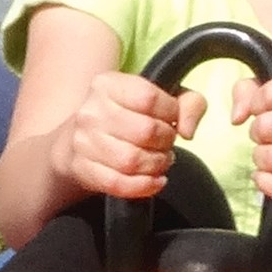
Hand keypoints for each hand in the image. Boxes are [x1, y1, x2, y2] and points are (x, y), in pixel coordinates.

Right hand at [63, 71, 191, 199]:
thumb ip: (189, 103)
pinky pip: (118, 183)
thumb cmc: (128, 115)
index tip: (171, 119)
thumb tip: (188, 131)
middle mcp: (91, 111)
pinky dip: (144, 186)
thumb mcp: (160, 97)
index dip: (170, 112)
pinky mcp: (83, 169)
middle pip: (144, 131)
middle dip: (166, 141)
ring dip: (156, 164)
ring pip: (132, 161)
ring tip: (160, 160)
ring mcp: (84, 141)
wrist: (82, 138)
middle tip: (167, 143)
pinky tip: (155, 180)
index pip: (148, 98)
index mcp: (108, 85)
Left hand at [233, 73, 271, 210]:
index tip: (264, 113)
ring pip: (270, 158)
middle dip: (259, 135)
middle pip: (265, 126)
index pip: (270, 93)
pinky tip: (270, 177)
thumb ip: (253, 90)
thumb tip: (237, 116)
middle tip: (271, 139)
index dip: (256, 105)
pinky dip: (265, 182)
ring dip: (262, 160)